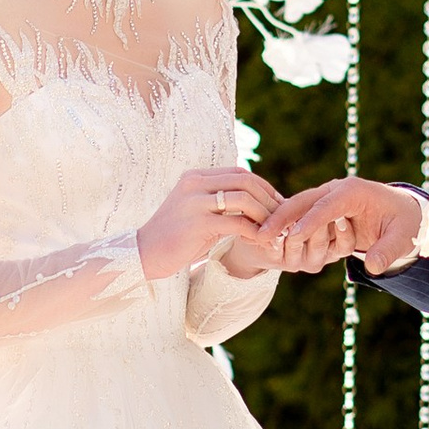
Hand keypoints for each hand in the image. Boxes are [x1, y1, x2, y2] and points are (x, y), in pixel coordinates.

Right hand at [136, 166, 282, 283]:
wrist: (145, 255)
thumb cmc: (176, 238)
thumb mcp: (200, 213)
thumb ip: (223, 204)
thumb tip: (257, 202)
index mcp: (196, 177)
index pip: (239, 173)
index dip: (263, 187)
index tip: (277, 204)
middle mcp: (195, 183)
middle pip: (246, 181)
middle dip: (269, 199)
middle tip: (283, 218)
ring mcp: (195, 201)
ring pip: (244, 199)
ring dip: (265, 216)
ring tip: (274, 231)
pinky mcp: (198, 222)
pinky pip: (237, 222)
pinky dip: (255, 231)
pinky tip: (262, 241)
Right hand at [259, 176, 423, 274]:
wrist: (403, 211)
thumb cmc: (404, 223)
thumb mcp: (402, 238)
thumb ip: (387, 251)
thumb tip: (373, 266)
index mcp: (356, 191)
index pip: (328, 205)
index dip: (310, 221)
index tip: (293, 236)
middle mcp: (337, 189)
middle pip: (304, 200)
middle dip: (282, 218)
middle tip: (262, 236)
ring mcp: (327, 196)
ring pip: (297, 206)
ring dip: (278, 221)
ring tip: (258, 238)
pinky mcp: (322, 206)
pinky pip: (300, 214)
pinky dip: (284, 224)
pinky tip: (267, 238)